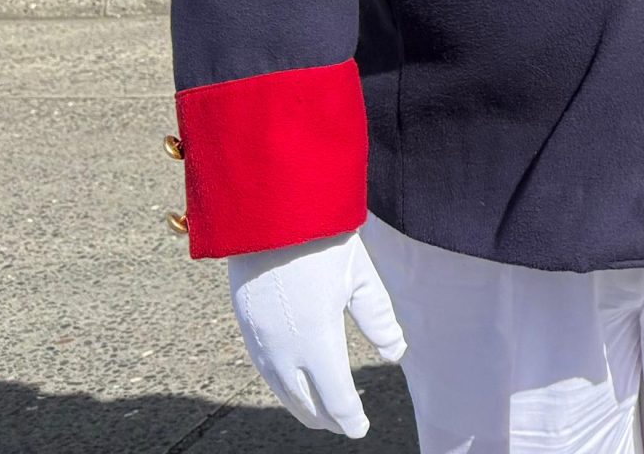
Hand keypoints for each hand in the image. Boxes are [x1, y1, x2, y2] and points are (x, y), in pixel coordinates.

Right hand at [226, 231, 405, 437]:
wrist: (270, 214)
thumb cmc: (322, 241)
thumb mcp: (359, 278)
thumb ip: (378, 319)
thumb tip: (397, 353)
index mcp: (317, 340)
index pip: (335, 396)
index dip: (349, 418)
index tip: (361, 429)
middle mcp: (284, 349)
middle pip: (305, 401)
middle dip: (327, 417)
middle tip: (344, 425)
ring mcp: (261, 340)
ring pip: (280, 390)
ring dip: (301, 405)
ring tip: (320, 414)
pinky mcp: (246, 326)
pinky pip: (265, 370)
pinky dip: (282, 386)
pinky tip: (293, 384)